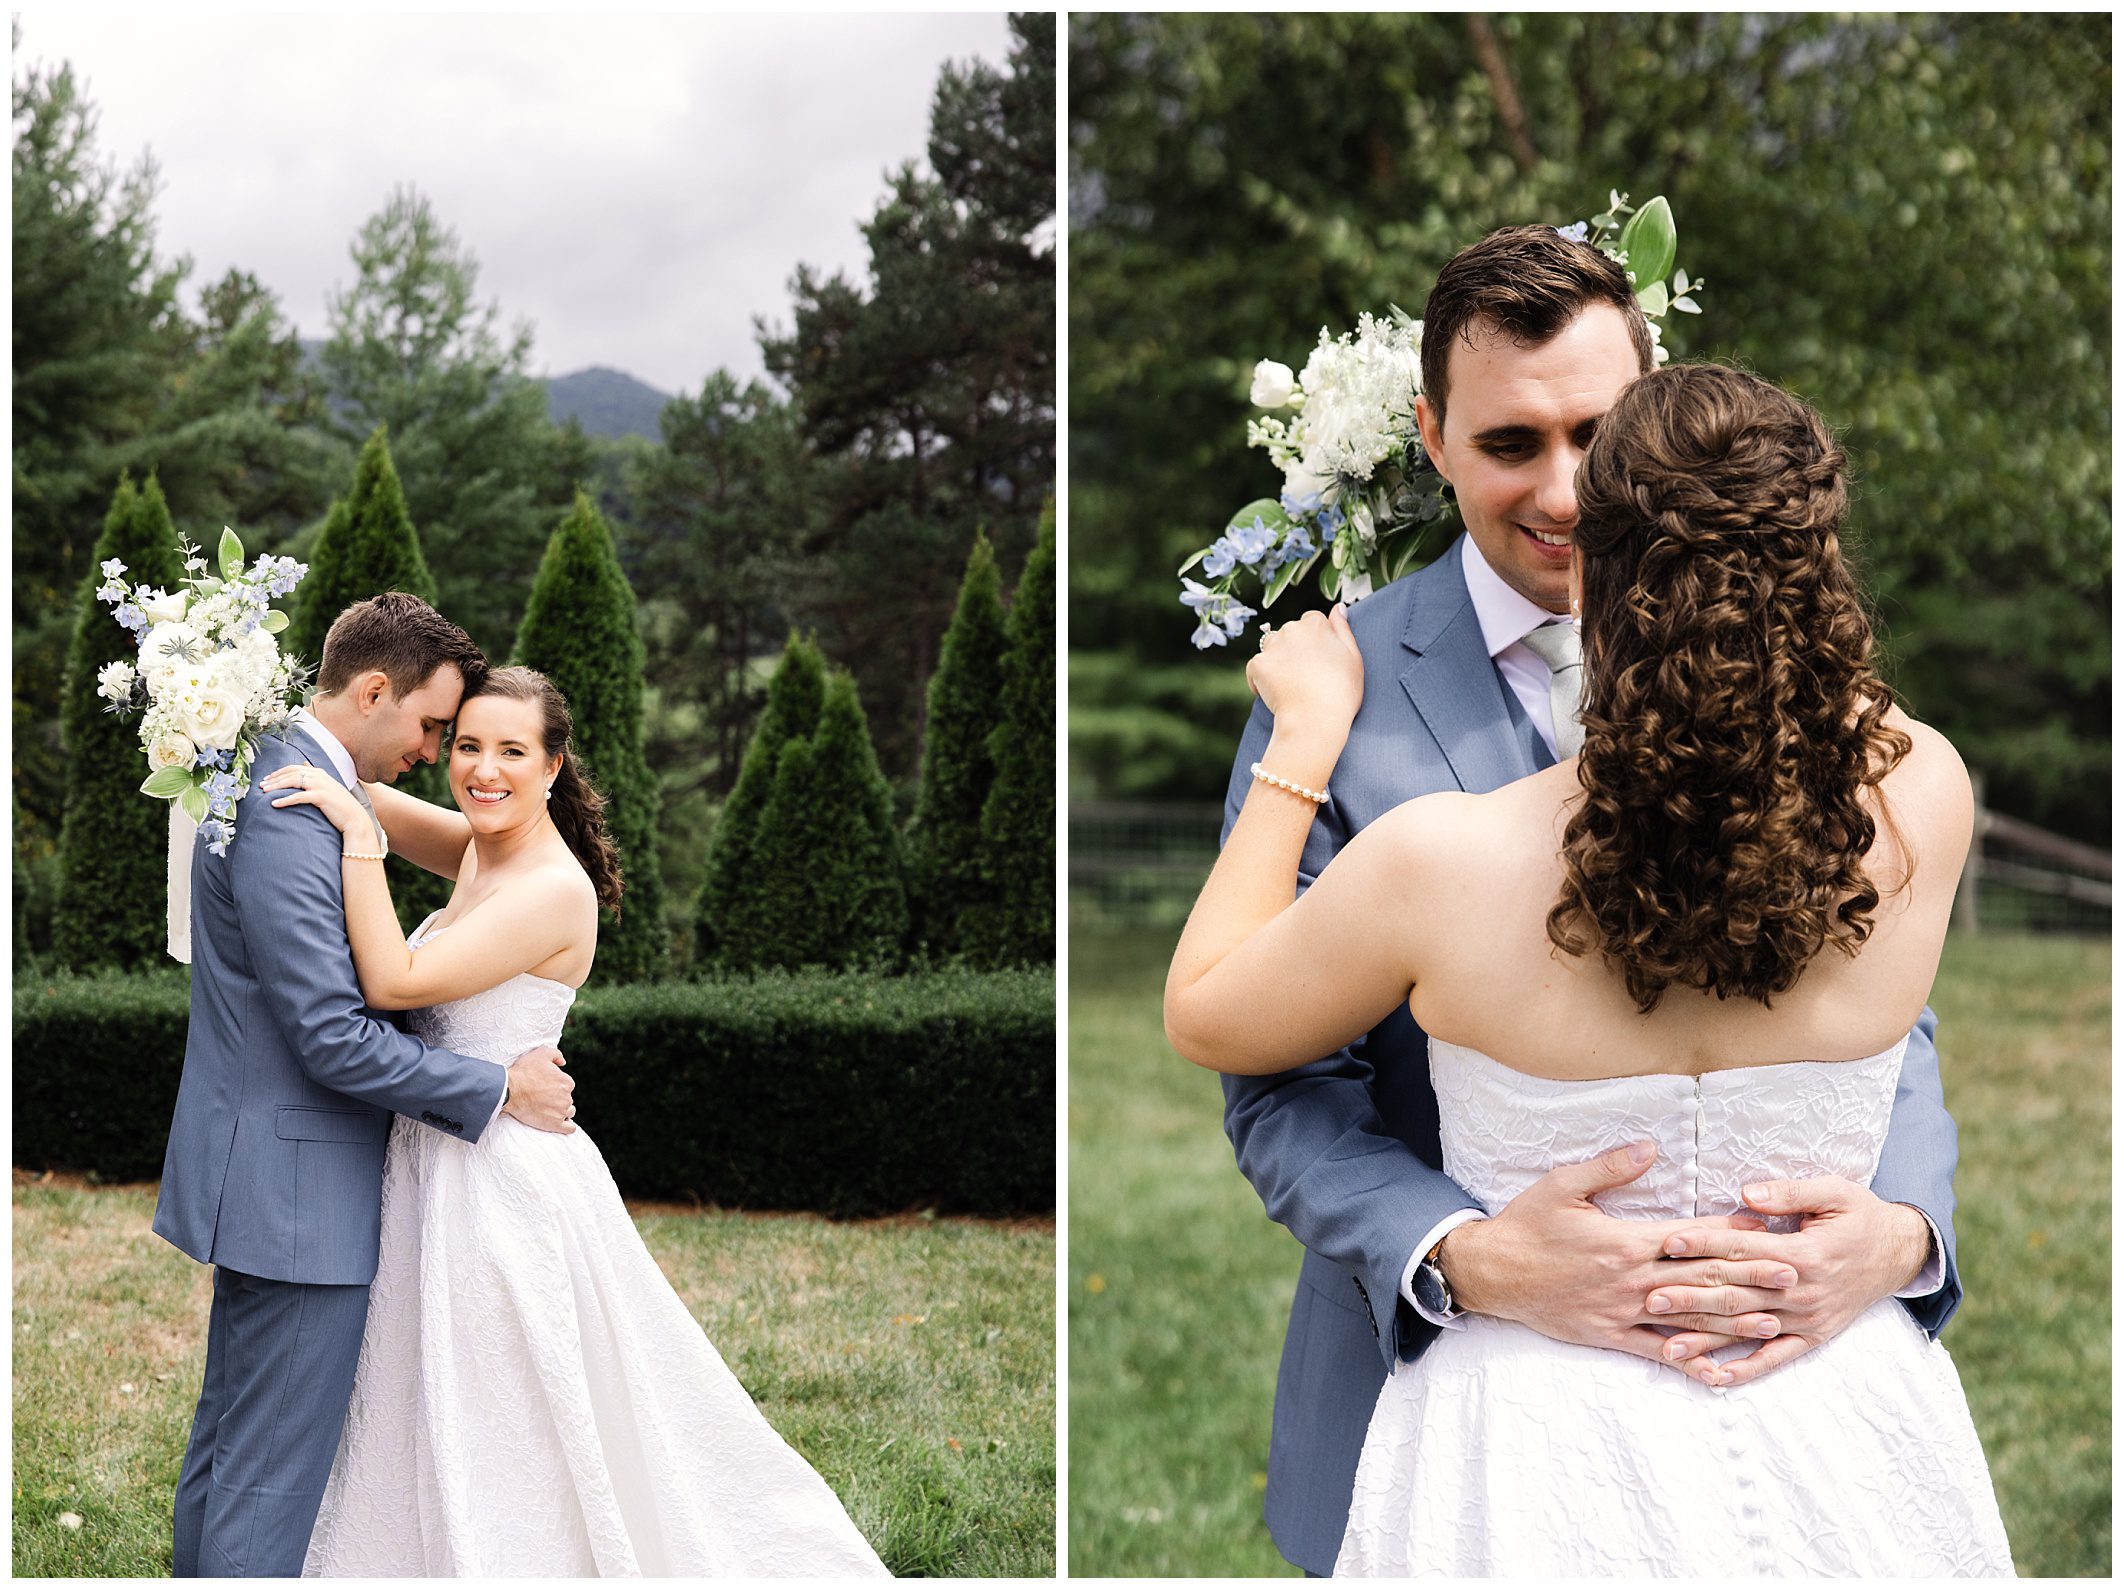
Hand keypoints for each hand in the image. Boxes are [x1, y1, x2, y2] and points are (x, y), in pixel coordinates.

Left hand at [262, 765, 369, 839]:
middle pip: (292, 772)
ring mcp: (321, 785)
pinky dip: (285, 800)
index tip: (267, 779)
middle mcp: (321, 776)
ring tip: (264, 792)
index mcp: (321, 774)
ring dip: (276, 786)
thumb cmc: (340, 806)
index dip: (279, 772)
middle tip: (261, 785)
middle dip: (274, 778)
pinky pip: (298, 796)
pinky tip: (274, 804)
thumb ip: (317, 775)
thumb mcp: (328, 786)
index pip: (295, 768)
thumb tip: (306, 764)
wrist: (355, 819)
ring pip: (293, 781)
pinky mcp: (321, 797)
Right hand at [503, 1045, 575, 1134]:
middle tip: (542, 1099)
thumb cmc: (524, 1071)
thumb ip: (556, 1055)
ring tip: (548, 1110)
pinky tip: (560, 1123)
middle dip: (558, 1099)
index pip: (567, 1085)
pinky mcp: (555, 1124)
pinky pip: (569, 1129)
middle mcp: (567, 1097)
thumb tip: (563, 1063)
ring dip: (562, 1111)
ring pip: (569, 1112)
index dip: (556, 1086)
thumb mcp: (541, 1053)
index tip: (544, 1088)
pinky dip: (567, 1126)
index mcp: (566, 1082)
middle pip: (567, 1099)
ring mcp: (561, 1112)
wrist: (509, 1091)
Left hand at [1246, 605, 1362, 771]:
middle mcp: (1291, 629)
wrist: (1316, 720)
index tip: (1320, 662)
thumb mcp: (1353, 658)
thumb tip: (1337, 607)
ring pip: (1271, 648)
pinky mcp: (1257, 665)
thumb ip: (1343, 629)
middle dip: (1294, 650)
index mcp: (1316, 624)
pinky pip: (1256, 668)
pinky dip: (1261, 680)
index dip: (1316, 642)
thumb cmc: (1342, 692)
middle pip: (1289, 633)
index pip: (1311, 621)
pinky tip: (1275, 694)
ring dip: (1277, 661)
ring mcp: (1272, 646)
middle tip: (1306, 677)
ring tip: (1291, 686)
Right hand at [1435, 1141, 1797, 1375]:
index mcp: (1625, 1241)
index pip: (1690, 1237)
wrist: (1491, 1273)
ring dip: (1733, 1321)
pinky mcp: (1609, 1335)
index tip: (1768, 1229)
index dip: (1731, 1233)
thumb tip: (1650, 1148)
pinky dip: (1689, 1363)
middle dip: (1749, 1278)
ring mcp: (1622, 1311)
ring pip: (1687, 1319)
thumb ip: (1609, 1168)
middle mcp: (1631, 1280)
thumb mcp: (1561, 1185)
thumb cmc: (1527, 1224)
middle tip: (1794, 1278)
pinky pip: (1656, 1352)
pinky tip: (1719, 1372)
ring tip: (1775, 1322)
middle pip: (1700, 1279)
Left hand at [1653, 1178, 1931, 1387]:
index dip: (1704, 1245)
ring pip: (1748, 1329)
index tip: (1667, 1243)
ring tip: (1667, 1347)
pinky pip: (1776, 1358)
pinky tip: (1714, 1379)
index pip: (1744, 1251)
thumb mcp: (1834, 1192)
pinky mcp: (1813, 1337)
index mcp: (1805, 1254)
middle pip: (1738, 1294)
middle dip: (1691, 1296)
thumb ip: (1789, 1193)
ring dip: (1707, 1339)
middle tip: (1649, 1298)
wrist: (1899, 1253)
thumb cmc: (1860, 1215)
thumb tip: (1746, 1193)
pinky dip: (1746, 1370)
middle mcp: (1803, 1291)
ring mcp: (1808, 1319)